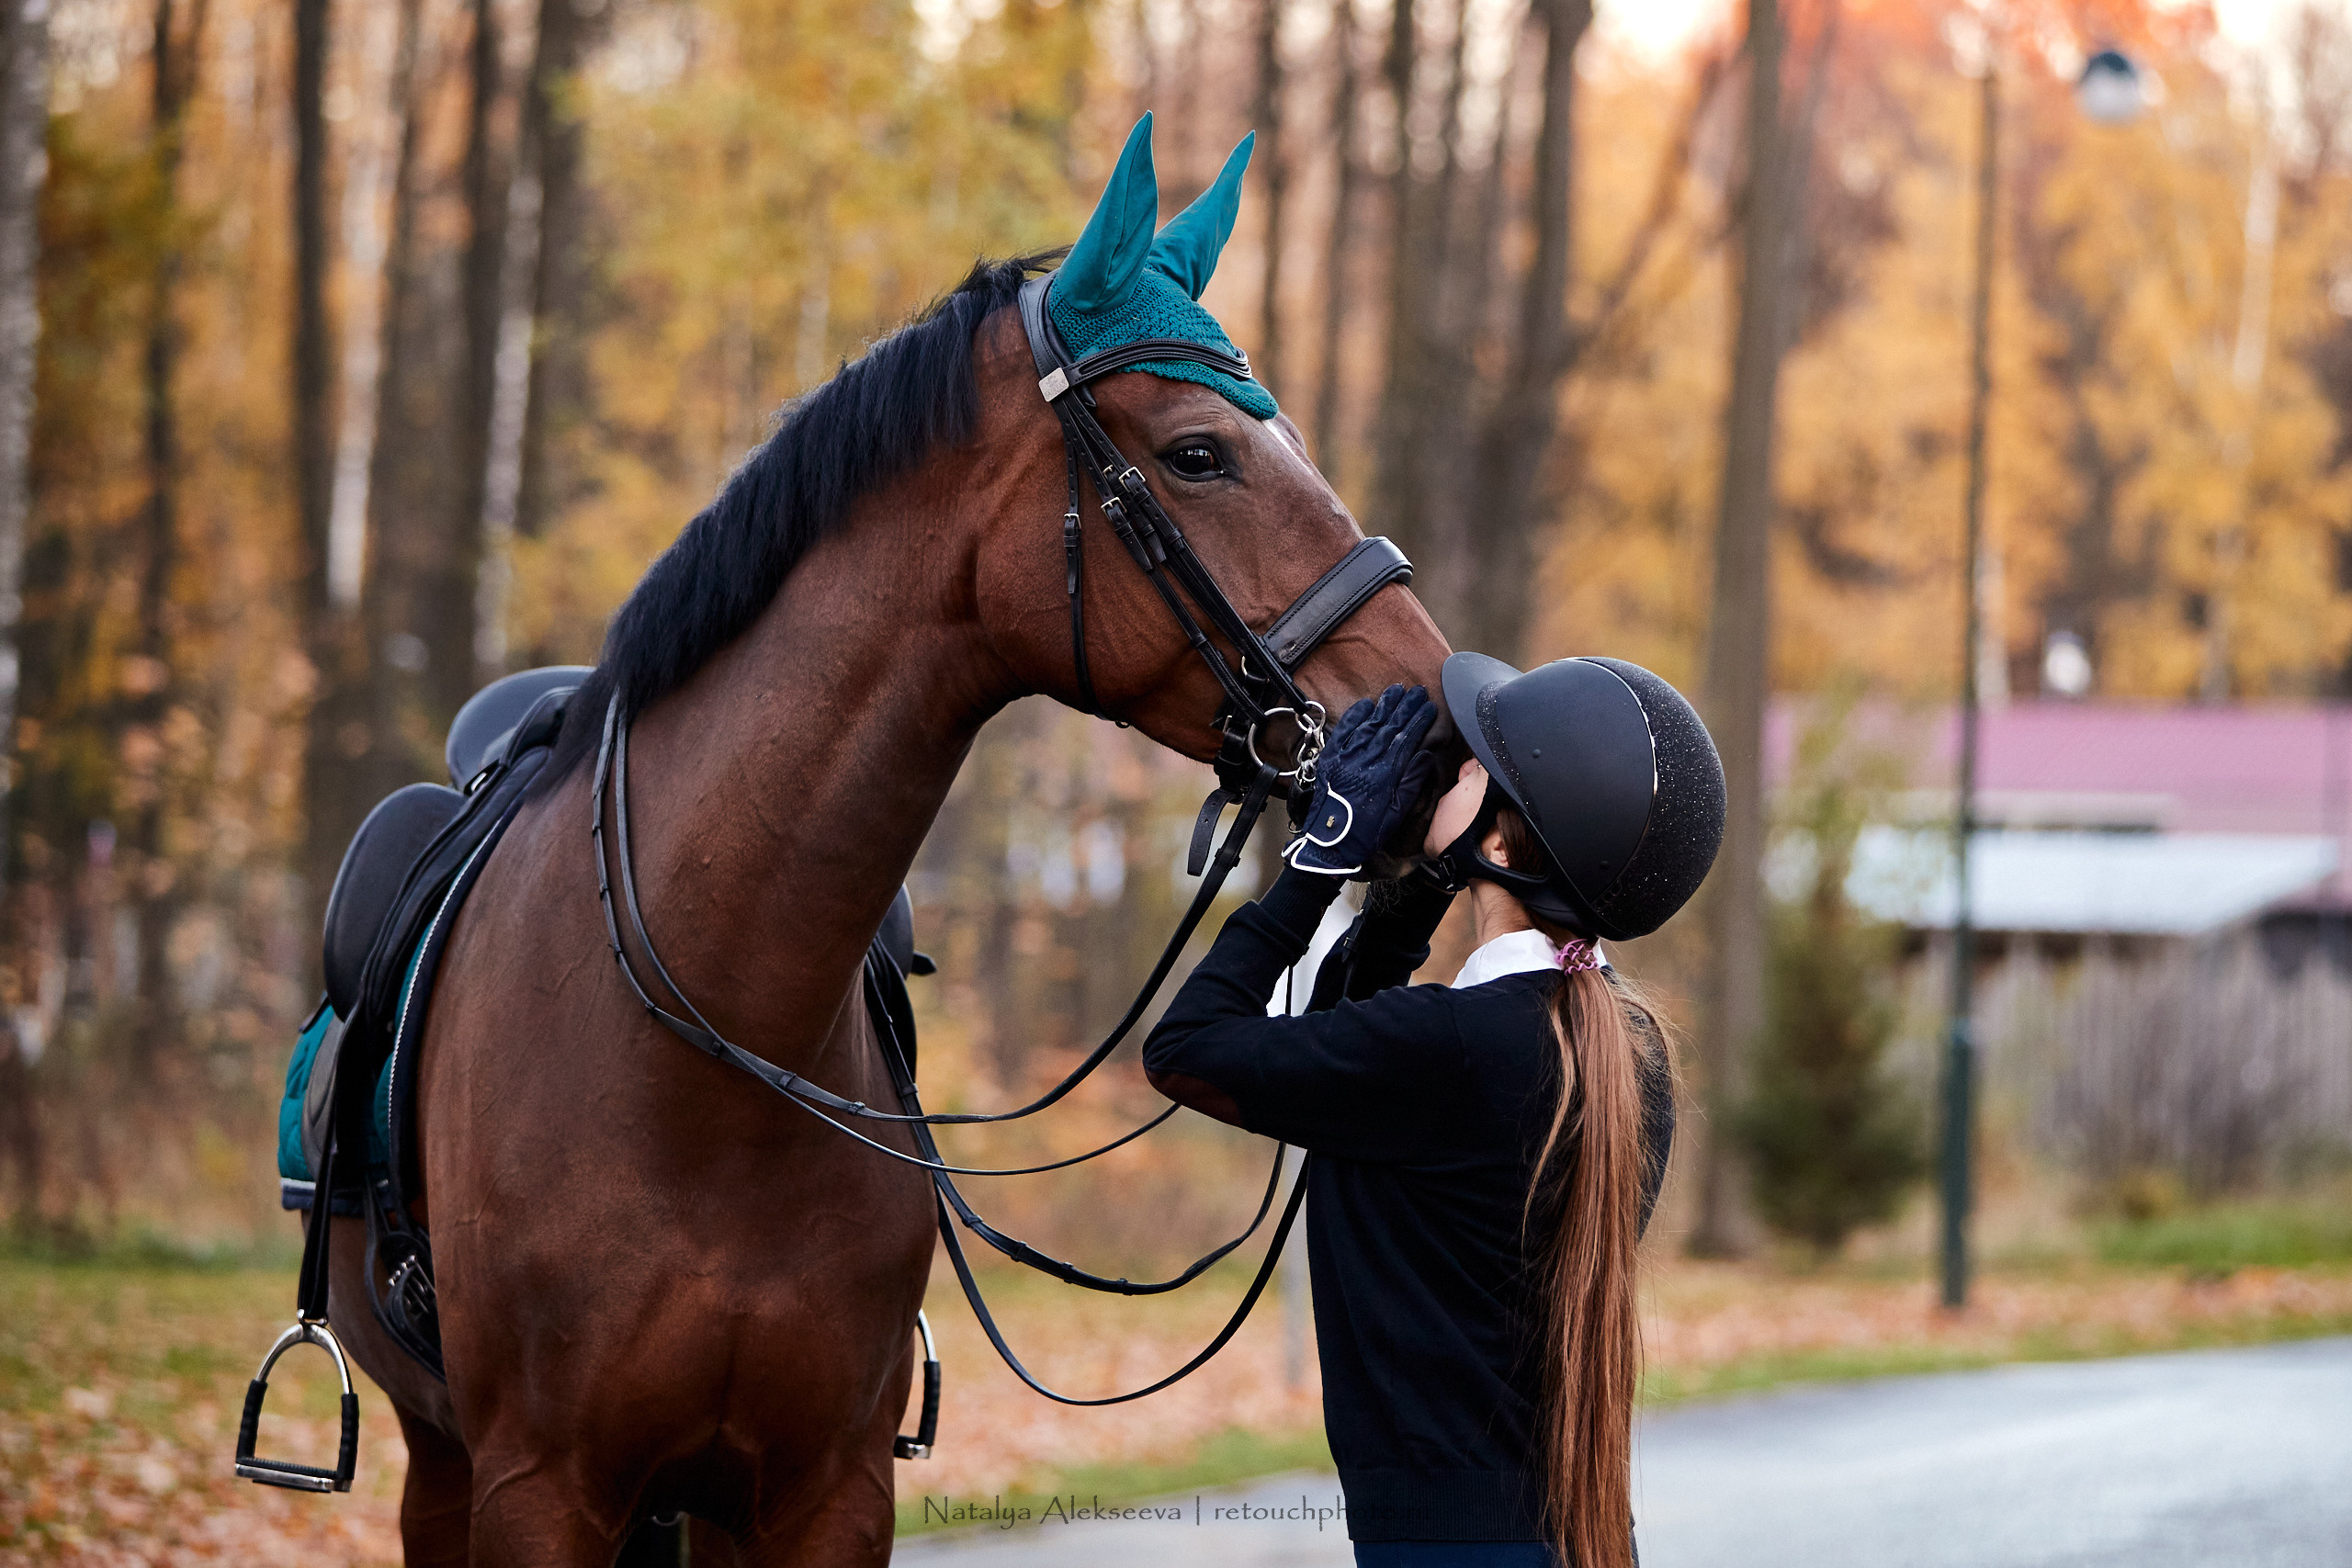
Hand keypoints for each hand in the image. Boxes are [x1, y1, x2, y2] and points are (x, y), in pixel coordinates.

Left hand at [1284, 685, 1439, 876]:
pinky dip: (1355, 716)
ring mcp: (1346, 758)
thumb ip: (1412, 782)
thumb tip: (1425, 755)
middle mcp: (1366, 762)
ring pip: (1369, 725)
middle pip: (1390, 727)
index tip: (1430, 707)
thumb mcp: (1397, 813)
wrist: (1329, 843)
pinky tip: (1366, 703)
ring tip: (1396, 690)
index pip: (1406, 739)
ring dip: (1384, 705)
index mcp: (1385, 775)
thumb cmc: (1366, 832)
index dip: (1419, 721)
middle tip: (1418, 691)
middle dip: (1406, 707)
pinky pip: (1344, 731)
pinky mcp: (1330, 759)